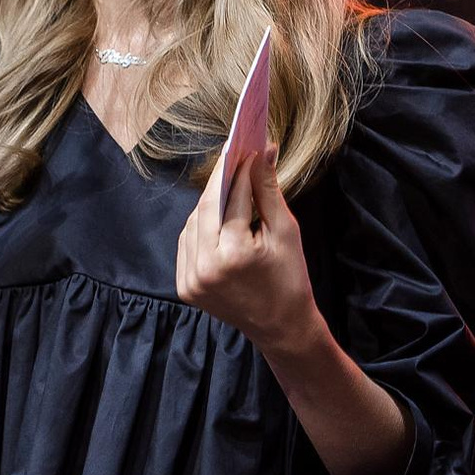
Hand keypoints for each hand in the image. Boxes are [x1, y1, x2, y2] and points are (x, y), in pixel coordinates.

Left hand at [175, 137, 321, 354]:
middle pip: (206, 208)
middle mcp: (206, 267)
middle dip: (221, 180)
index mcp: (234, 255)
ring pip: (193, 223)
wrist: (282, 328)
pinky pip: (187, 243)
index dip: (239, 169)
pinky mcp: (184, 287)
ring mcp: (191, 280)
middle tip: (233, 157)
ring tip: (228, 186)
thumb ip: (268, 190)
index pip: (233, 198)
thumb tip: (264, 149)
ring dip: (209, 203)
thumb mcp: (286, 232)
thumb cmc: (290, 279)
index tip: (245, 146)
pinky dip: (199, 226)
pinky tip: (217, 216)